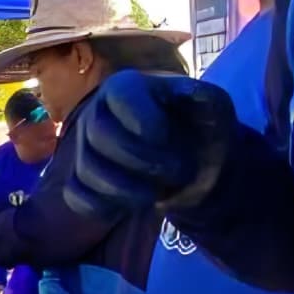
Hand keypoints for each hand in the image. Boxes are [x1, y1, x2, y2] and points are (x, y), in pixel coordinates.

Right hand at [66, 71, 244, 223]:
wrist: (196, 162)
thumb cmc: (202, 128)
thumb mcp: (214, 107)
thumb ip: (204, 96)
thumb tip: (187, 91)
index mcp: (129, 86)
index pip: (119, 93)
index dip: (143, 118)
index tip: (166, 135)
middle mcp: (100, 112)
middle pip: (98, 134)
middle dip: (140, 159)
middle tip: (176, 169)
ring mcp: (87, 148)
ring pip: (87, 169)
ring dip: (126, 189)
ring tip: (157, 193)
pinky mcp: (84, 180)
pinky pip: (78, 196)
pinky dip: (104, 207)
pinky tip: (132, 205)